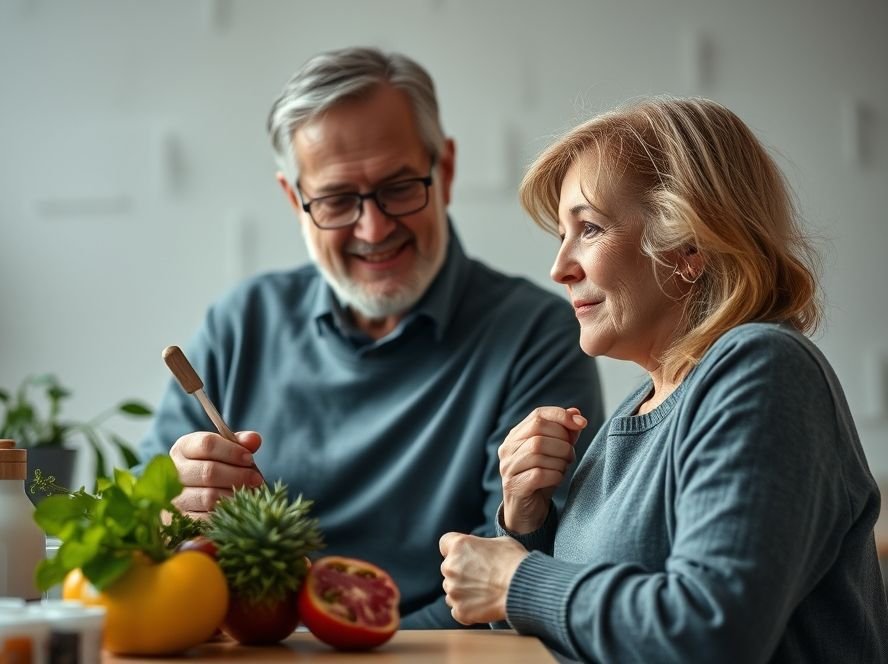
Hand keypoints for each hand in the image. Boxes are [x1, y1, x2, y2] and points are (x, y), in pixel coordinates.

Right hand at [169, 431, 263, 518]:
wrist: (193, 494)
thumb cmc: (215, 465)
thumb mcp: (225, 449)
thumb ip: (239, 442)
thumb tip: (254, 439)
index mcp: (183, 448)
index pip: (207, 445)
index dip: (231, 451)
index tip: (249, 458)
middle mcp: (174, 471)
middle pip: (208, 472)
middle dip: (238, 475)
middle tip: (256, 479)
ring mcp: (175, 497)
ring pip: (208, 497)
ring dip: (234, 496)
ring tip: (249, 494)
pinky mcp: (181, 520)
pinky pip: (205, 519)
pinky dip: (224, 514)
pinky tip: (236, 508)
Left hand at [439, 533, 527, 624]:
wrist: (523, 588)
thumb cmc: (515, 562)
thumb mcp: (499, 542)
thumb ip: (482, 546)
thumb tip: (481, 552)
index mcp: (459, 546)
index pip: (445, 543)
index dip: (454, 549)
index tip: (464, 555)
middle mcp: (451, 567)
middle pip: (449, 568)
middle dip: (461, 572)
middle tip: (481, 576)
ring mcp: (453, 590)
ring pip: (452, 590)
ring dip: (463, 591)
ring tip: (485, 592)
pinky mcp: (460, 610)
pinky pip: (457, 610)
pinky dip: (468, 609)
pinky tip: (484, 605)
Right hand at [499, 406, 586, 532]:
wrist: (528, 512)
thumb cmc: (542, 478)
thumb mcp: (555, 453)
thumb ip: (564, 433)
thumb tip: (576, 413)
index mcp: (515, 436)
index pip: (538, 415)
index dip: (561, 416)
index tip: (582, 423)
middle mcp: (507, 449)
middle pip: (538, 431)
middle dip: (562, 441)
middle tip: (570, 455)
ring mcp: (508, 468)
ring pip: (538, 451)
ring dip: (560, 460)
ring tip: (564, 467)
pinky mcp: (514, 486)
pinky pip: (539, 474)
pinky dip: (555, 475)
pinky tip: (557, 479)